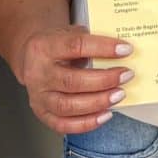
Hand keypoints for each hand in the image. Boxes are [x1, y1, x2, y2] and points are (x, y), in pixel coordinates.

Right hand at [11, 25, 135, 133]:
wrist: (31, 58)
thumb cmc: (56, 45)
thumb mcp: (68, 33)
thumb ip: (90, 40)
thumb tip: (122, 50)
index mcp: (43, 47)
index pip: (76, 46)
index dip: (103, 48)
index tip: (126, 50)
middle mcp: (38, 73)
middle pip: (72, 81)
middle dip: (104, 80)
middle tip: (126, 75)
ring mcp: (38, 96)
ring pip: (67, 106)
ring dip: (98, 102)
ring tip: (119, 95)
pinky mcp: (42, 113)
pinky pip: (63, 124)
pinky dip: (87, 123)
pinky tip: (105, 114)